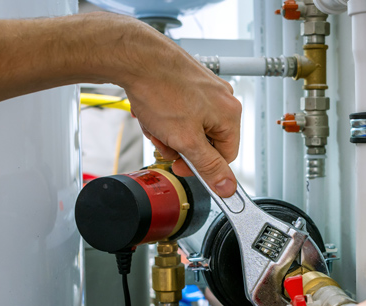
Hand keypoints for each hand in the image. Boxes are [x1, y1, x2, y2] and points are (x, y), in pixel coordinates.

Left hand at [118, 24, 241, 196]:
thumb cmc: (160, 87)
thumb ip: (208, 167)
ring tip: (154, 121)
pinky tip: (152, 110)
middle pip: (205, 141)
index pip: (225, 156)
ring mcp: (205, 89)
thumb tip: (227, 188)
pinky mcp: (188, 83)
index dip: (201, 166)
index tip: (181, 166)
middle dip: (180, 144)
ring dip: (169, 131)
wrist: (136, 56)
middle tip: (164, 139)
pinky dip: (164, 116)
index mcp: (230, 114)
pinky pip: (180, 111)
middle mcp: (222, 99)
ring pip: (189, 127)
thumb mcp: (185, 139)